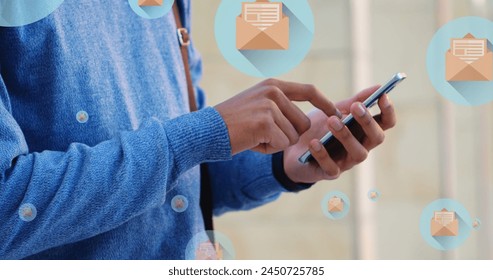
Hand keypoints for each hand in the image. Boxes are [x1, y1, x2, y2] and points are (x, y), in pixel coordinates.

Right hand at [215, 79, 339, 154]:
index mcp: (273, 85)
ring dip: (276, 144)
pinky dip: (267, 150)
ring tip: (254, 136)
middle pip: (303, 123)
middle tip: (263, 135)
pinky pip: (281, 144)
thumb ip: (280, 107)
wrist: (207, 131)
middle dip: (288, 136)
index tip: (336, 113)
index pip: (309, 91)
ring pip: (292, 136)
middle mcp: (273, 91)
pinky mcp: (265, 122)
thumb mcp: (258, 105)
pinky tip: (252, 142)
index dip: (324, 103)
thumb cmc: (232, 123)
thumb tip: (307, 123)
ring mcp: (269, 106)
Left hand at [283, 86, 396, 182]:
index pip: (385, 124)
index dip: (388, 111)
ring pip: (358, 153)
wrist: (293, 149)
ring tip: (332, 121)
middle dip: (368, 122)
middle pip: (376, 138)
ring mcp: (346, 162)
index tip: (382, 96)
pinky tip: (314, 142)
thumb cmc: (318, 129)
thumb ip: (354, 101)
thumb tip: (378, 87)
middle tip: (356, 107)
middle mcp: (360, 148)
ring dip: (346, 136)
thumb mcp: (334, 111)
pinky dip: (322, 154)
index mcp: (364, 132)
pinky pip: (331, 167)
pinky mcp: (329, 173)